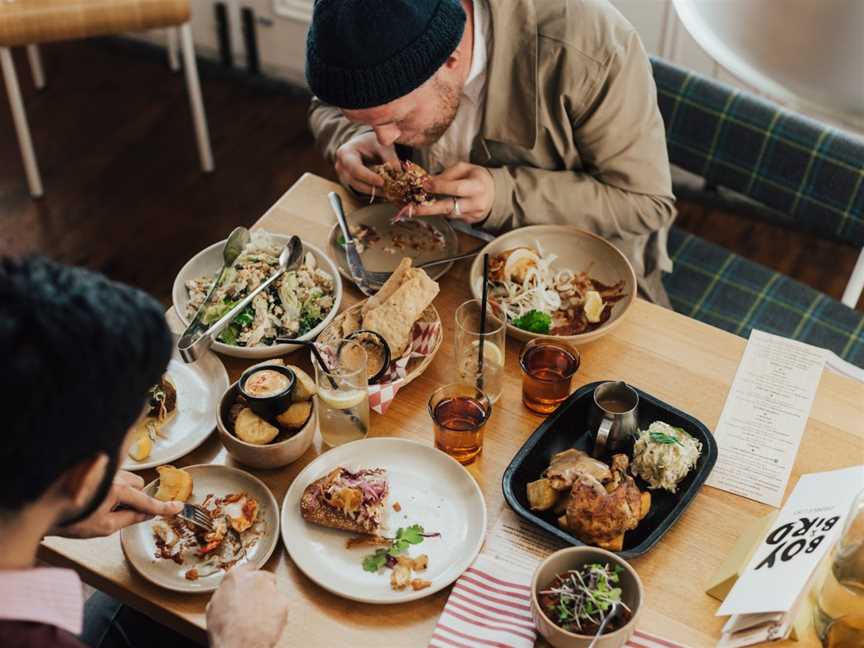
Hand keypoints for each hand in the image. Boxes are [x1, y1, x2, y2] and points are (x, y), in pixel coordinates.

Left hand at [58, 470, 182, 538]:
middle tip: (118, 513)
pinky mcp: (96, 468)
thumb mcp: (104, 527)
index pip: (146, 501)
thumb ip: (130, 518)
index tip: (178, 508)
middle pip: (138, 486)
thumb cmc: (72, 518)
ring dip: (122, 492)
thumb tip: (146, 514)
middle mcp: (114, 475)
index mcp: (118, 490)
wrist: (43, 506)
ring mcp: (105, 470)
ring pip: (126, 479)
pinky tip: (93, 497)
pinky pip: (114, 475)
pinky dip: (110, 486)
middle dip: (135, 498)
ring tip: (100, 506)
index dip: (163, 507)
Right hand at [207, 565, 288, 647]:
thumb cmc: (224, 629)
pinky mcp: (282, 602)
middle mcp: (255, 578)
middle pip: (262, 577)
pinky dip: (275, 612)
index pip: (246, 567)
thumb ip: (225, 593)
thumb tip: (228, 594)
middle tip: (253, 604)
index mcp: (236, 576)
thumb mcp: (214, 607)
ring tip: (258, 616)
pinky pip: (280, 604)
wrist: (239, 644)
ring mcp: (271, 589)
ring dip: (268, 599)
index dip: (248, 577)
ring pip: (273, 590)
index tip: (248, 583)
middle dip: (259, 588)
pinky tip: (266, 623)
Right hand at [335, 131, 399, 194]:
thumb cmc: (371, 143)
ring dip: (374, 191)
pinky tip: (384, 190)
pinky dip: (373, 190)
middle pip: (356, 182)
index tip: (382, 182)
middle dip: (373, 187)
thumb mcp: (382, 146)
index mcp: (345, 153)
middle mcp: (341, 166)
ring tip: (389, 191)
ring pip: (359, 188)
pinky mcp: (349, 182)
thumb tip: (398, 172)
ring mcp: (343, 176)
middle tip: (389, 189)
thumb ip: (390, 158)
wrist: (364, 145)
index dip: (369, 177)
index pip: (356, 169)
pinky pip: (361, 189)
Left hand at [412, 162, 494, 223]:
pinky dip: (442, 211)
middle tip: (412, 209)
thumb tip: (429, 181)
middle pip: (450, 208)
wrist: (493, 193)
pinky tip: (435, 207)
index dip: (440, 187)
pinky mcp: (469, 221)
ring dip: (432, 210)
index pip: (457, 188)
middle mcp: (476, 203)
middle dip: (429, 209)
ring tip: (417, 207)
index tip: (424, 184)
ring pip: (448, 214)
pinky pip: (452, 217)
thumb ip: (447, 174)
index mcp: (477, 186)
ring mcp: (473, 215)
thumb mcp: (465, 169)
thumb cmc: (476, 178)